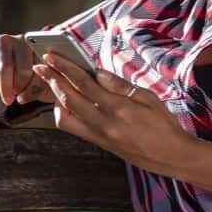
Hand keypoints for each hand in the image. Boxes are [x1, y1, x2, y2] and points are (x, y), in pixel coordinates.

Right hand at [0, 34, 55, 105]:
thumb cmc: (19, 79)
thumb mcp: (37, 82)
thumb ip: (50, 83)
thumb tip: (60, 92)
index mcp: (51, 49)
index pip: (58, 68)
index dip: (53, 85)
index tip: (46, 98)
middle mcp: (39, 41)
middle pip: (42, 69)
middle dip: (33, 89)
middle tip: (23, 99)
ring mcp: (20, 39)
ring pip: (24, 70)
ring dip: (20, 89)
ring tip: (13, 98)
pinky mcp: (2, 41)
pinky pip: (5, 68)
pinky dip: (6, 87)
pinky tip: (7, 100)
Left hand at [32, 53, 191, 174]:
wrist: (170, 156)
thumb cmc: (163, 124)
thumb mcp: (149, 98)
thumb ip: (121, 85)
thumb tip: (97, 72)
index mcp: (119, 108)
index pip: (84, 84)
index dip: (65, 68)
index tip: (52, 56)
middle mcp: (104, 124)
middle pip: (68, 98)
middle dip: (52, 79)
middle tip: (41, 64)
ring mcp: (99, 136)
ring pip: (64, 116)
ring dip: (55, 97)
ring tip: (53, 82)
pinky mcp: (98, 143)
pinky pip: (72, 128)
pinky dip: (64, 113)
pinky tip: (67, 102)